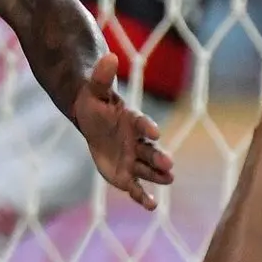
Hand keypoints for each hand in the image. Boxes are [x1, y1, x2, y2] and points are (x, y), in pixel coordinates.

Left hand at [71, 53, 174, 208]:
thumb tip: (108, 55)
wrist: (92, 120)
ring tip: (168, 179)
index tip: (153, 132)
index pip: (141, 123)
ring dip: (157, 175)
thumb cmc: (95, 103)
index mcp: (132, 120)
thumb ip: (102, 75)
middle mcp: (137, 141)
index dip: (147, 127)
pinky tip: (151, 206)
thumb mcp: (94, 90)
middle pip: (150, 150)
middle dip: (159, 157)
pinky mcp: (127, 174)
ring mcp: (134, 158)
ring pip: (148, 169)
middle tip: (169, 165)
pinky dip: (143, 196)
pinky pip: (136, 187)